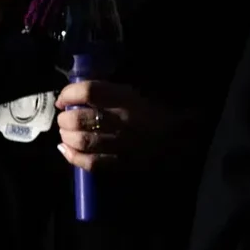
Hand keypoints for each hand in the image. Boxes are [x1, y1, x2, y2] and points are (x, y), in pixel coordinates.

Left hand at [54, 80, 187, 170]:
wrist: (186, 138)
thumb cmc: (163, 108)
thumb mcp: (143, 88)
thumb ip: (115, 86)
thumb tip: (84, 89)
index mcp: (129, 97)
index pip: (90, 91)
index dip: (70, 93)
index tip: (63, 98)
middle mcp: (123, 120)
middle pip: (81, 119)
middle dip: (65, 118)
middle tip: (63, 116)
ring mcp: (123, 144)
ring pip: (83, 142)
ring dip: (67, 137)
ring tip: (65, 132)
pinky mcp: (124, 163)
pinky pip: (93, 163)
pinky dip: (74, 158)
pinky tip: (66, 151)